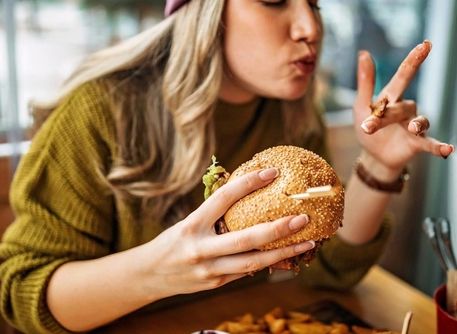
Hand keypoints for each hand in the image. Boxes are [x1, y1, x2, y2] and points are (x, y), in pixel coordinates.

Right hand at [136, 168, 313, 299]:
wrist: (149, 275)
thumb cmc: (173, 241)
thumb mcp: (189, 222)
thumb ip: (215, 213)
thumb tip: (251, 193)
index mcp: (192, 224)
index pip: (224, 198)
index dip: (249, 182)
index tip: (273, 172)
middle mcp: (201, 248)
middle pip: (247, 239)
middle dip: (279, 228)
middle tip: (303, 217)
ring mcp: (210, 270)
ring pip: (253, 262)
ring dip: (284, 252)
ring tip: (307, 242)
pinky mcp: (216, 284)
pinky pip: (248, 273)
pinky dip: (269, 263)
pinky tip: (288, 255)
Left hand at [353, 41, 454, 174]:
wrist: (373, 155)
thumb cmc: (367, 125)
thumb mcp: (361, 105)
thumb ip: (366, 81)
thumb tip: (364, 52)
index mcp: (391, 97)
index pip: (404, 75)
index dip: (414, 60)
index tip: (425, 44)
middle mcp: (406, 108)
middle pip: (400, 107)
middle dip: (385, 116)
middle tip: (368, 125)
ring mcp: (413, 126)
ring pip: (418, 122)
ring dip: (416, 124)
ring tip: (412, 128)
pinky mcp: (417, 144)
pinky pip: (430, 144)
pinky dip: (439, 147)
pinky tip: (449, 149)